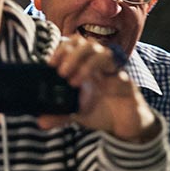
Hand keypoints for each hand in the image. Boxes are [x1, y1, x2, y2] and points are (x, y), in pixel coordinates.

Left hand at [40, 36, 157, 141]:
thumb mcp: (79, 114)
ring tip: (75, 82)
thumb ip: (61, 115)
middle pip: (90, 44)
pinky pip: (122, 78)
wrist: (127, 126)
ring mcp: (116, 75)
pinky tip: (102, 91)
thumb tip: (41, 120)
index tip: (50, 64)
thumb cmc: (104, 112)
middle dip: (73, 54)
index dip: (63, 48)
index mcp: (88, 68)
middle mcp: (102, 67)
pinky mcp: (129, 88)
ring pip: (106, 55)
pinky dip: (110, 82)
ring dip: (89, 64)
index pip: (76, 45)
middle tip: (62, 72)